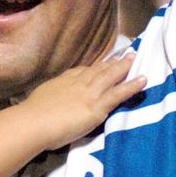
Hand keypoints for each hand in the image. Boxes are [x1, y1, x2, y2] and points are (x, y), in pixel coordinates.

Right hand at [26, 54, 145, 150]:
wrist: (34, 122)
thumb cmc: (32, 115)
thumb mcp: (41, 98)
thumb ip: (50, 97)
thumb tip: (48, 100)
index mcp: (63, 82)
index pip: (82, 71)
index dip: (94, 66)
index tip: (103, 62)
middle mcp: (77, 83)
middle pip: (98, 70)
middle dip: (112, 62)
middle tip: (125, 54)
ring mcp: (88, 93)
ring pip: (110, 76)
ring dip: (124, 67)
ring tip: (135, 59)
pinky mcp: (97, 106)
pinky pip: (118, 93)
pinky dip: (131, 85)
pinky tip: (143, 80)